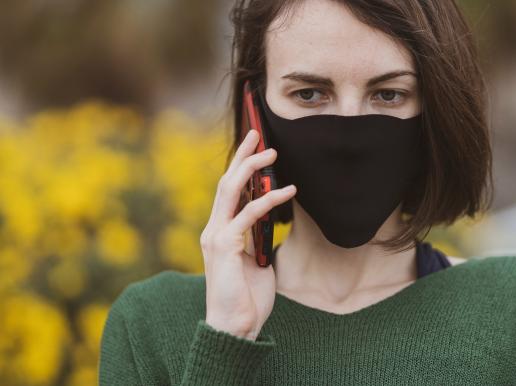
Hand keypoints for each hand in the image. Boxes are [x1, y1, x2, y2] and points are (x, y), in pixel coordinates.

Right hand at [199, 129, 295, 339]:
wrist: (236, 327)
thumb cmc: (247, 298)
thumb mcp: (257, 262)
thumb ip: (258, 240)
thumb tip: (271, 222)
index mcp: (221, 232)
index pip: (229, 192)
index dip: (239, 166)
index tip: (254, 146)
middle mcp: (214, 230)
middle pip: (226, 183)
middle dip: (242, 156)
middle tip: (259, 134)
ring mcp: (216, 236)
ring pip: (231, 190)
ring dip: (251, 168)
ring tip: (272, 153)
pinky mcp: (224, 246)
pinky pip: (248, 215)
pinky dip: (268, 200)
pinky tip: (287, 191)